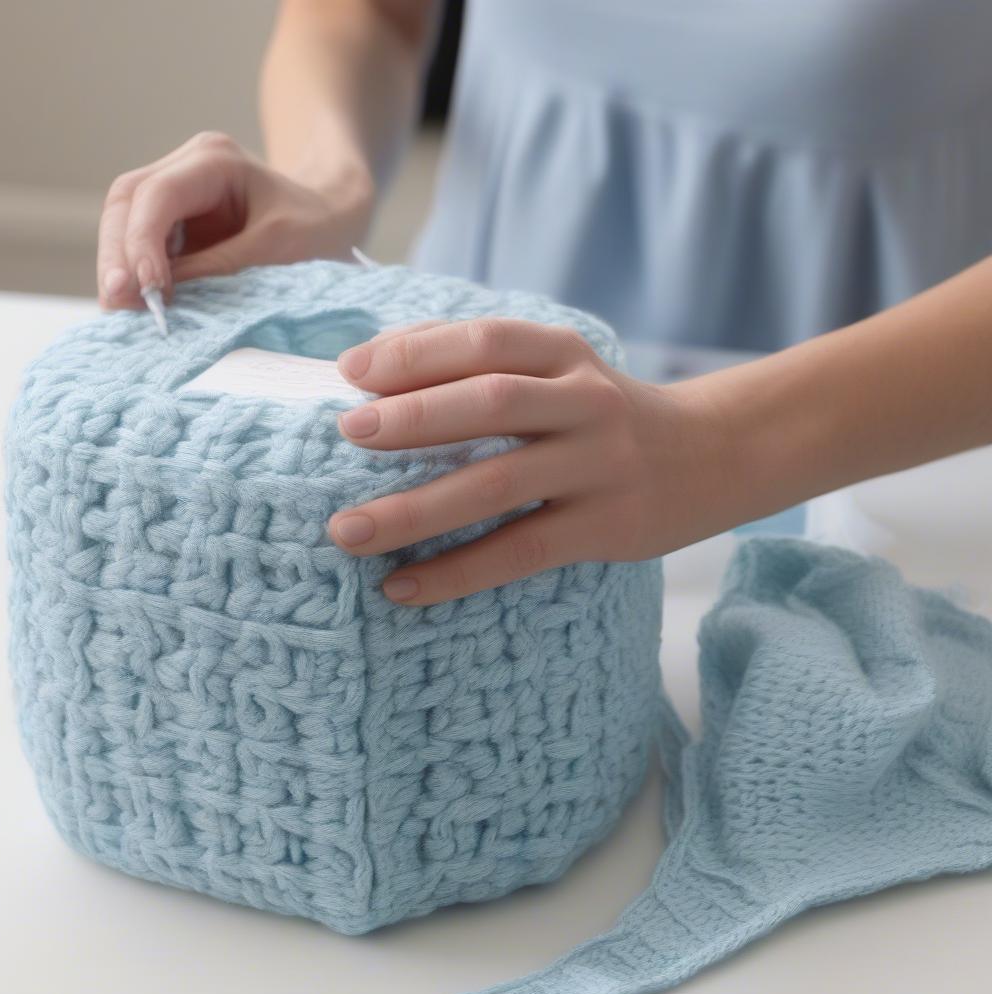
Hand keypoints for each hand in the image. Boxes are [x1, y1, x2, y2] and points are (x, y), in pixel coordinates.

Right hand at [97, 131, 372, 309]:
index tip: (146, 289)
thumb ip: (221, 268)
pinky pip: (143, 249)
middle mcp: (184, 170)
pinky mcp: (177, 228)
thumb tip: (162, 295)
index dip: (141, 242)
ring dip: (120, 270)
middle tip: (116, 306)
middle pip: (126, 205)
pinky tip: (138, 308)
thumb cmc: (315, 227)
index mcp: (213, 160)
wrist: (333, 220)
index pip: (156, 195)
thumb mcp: (278, 248)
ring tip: (122, 315)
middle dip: (118, 256)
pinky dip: (137, 278)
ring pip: (124, 226)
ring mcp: (177, 198)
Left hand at [327, 318, 743, 604]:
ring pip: (498, 485)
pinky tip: (402, 586)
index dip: (415, 352)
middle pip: (491, 403)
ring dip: (416, 510)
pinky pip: (520, 552)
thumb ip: (483, 361)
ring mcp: (599, 468)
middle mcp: (585, 404)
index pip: (485, 341)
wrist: (712, 455)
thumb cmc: (604, 413)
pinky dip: (457, 572)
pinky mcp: (606, 528)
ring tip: (348, 530)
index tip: (348, 372)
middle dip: (413, 418)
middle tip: (347, 433)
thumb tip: (375, 362)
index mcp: (565, 354)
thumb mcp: (560, 370)